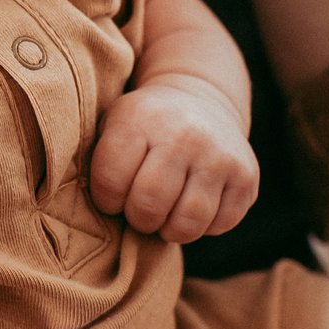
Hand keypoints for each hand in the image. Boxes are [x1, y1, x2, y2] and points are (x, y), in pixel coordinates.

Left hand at [88, 78, 258, 242]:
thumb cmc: (144, 127)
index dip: (107, 200)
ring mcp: (219, 155)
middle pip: (149, 206)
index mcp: (140, 120)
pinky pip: (219, 225)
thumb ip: (96, 160)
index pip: (109, 183)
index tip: (113, 194)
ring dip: (170, 229)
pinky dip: (203, 226)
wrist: (201, 100)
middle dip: (139, 219)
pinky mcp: (246, 176)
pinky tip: (193, 203)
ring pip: (187, 223)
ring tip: (165, 211)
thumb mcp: (112, 124)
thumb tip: (82, 212)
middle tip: (140, 209)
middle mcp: (183, 135)